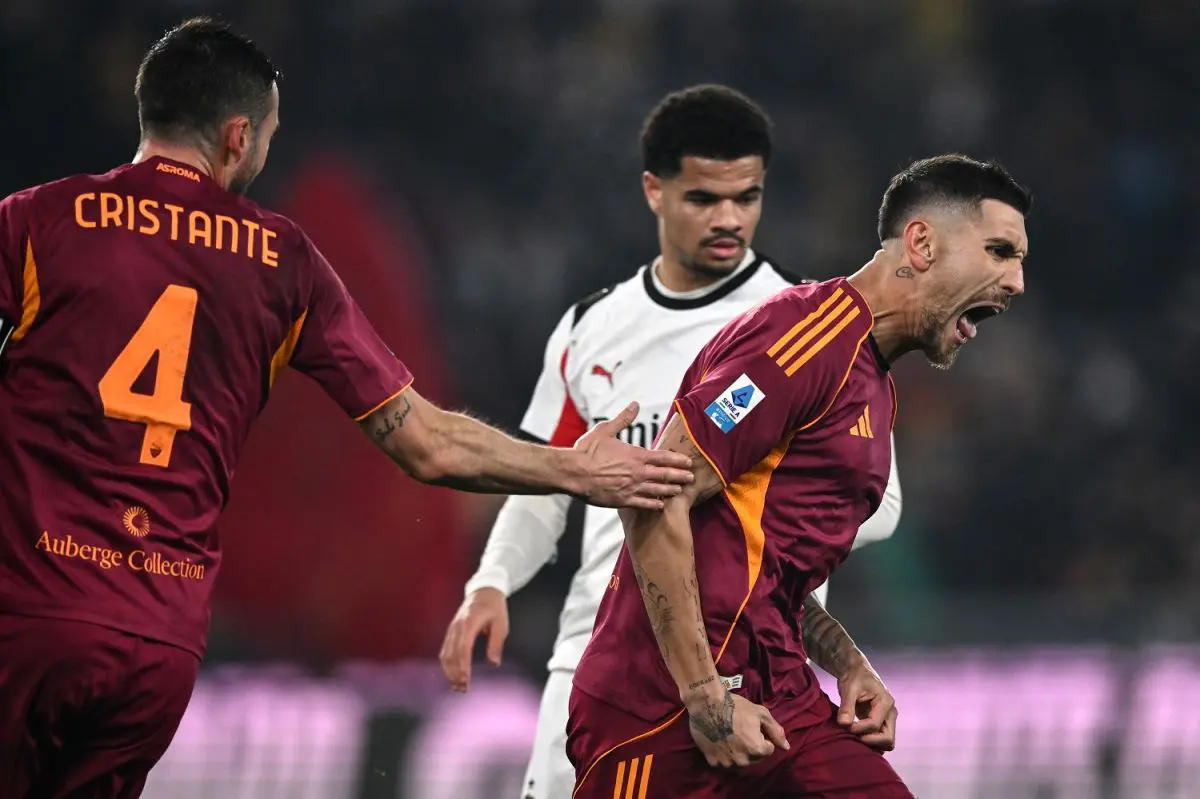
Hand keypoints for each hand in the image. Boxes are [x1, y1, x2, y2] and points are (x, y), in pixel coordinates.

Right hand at [438, 587, 508, 692]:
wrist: (484, 590)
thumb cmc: (494, 607)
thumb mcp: (501, 623)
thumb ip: (496, 643)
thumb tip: (493, 663)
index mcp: (469, 622)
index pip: (463, 647)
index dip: (463, 665)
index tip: (466, 679)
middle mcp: (457, 626)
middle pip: (451, 653)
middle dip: (455, 673)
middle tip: (463, 689)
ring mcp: (452, 629)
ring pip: (445, 654)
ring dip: (450, 672)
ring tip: (458, 687)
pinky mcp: (451, 632)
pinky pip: (445, 650)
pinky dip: (447, 665)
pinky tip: (453, 676)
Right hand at [572, 402, 692, 509]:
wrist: (573, 472)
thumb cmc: (587, 451)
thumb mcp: (606, 430)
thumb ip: (623, 419)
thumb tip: (635, 404)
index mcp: (635, 455)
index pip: (663, 457)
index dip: (678, 460)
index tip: (688, 462)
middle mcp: (637, 472)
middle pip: (665, 475)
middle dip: (680, 476)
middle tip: (691, 478)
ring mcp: (631, 487)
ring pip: (657, 490)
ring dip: (670, 490)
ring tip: (680, 491)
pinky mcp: (622, 500)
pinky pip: (643, 504)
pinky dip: (654, 504)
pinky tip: (661, 505)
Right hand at [686, 685, 789, 767]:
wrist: (706, 704)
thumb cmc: (736, 706)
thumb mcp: (760, 713)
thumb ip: (776, 731)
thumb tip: (786, 747)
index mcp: (757, 749)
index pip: (768, 749)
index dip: (762, 737)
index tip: (752, 727)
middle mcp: (743, 761)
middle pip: (754, 757)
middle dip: (751, 746)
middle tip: (741, 730)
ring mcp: (727, 763)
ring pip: (739, 760)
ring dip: (738, 751)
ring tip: (729, 735)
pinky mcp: (712, 762)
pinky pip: (723, 761)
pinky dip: (723, 753)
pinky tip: (719, 740)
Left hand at [836, 657, 896, 750]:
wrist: (856, 672)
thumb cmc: (853, 677)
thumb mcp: (848, 688)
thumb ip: (846, 706)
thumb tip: (844, 724)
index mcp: (885, 702)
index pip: (874, 725)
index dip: (858, 729)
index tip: (845, 726)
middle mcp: (890, 713)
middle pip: (888, 739)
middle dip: (869, 741)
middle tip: (852, 735)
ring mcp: (887, 719)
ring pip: (886, 742)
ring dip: (871, 743)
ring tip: (854, 735)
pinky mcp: (881, 723)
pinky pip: (880, 739)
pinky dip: (870, 742)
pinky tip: (856, 736)